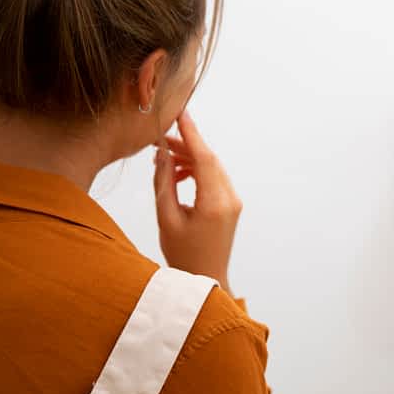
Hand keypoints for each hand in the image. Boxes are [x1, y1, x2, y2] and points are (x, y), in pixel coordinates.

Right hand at [153, 110, 240, 293]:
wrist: (206, 280)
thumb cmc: (183, 255)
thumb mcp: (166, 219)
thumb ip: (164, 184)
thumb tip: (161, 155)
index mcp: (215, 203)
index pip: (204, 158)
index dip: (191, 134)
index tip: (180, 113)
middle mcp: (230, 199)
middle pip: (209, 160)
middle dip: (186, 145)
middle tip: (160, 139)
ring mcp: (234, 201)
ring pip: (212, 168)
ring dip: (190, 158)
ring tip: (164, 159)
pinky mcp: (231, 205)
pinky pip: (215, 179)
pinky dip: (197, 171)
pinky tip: (178, 175)